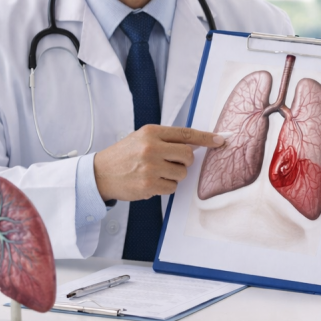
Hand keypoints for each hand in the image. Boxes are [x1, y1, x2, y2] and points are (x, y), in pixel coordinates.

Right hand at [93, 125, 223, 201]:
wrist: (100, 173)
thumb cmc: (125, 155)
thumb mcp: (143, 138)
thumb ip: (167, 139)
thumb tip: (196, 143)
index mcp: (151, 132)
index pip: (186, 134)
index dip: (206, 138)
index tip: (221, 141)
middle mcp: (151, 147)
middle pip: (188, 156)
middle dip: (184, 162)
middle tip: (170, 163)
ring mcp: (150, 167)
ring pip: (182, 174)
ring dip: (174, 176)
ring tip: (155, 173)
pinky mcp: (149, 185)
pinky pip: (172, 188)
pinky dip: (165, 187)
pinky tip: (150, 182)